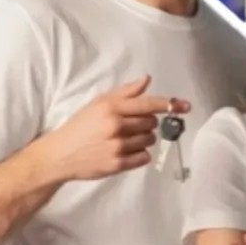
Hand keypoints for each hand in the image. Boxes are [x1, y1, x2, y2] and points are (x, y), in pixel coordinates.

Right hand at [38, 75, 189, 181]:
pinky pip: (143, 157)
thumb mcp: (98, 103)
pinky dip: (139, 154)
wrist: (60, 154)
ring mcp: (117, 146)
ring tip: (125, 139)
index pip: (148, 104)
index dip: (169, 104)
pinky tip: (125, 151)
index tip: (185, 106)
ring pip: (149, 140)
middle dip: (147, 124)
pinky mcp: (118, 164)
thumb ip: (124, 92)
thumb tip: (147, 80)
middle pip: (152, 123)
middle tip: (130, 126)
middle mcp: (116, 125)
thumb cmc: (80, 126)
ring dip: (143, 139)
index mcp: (111, 107)